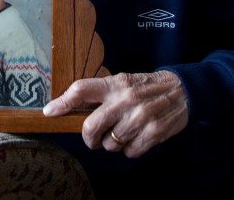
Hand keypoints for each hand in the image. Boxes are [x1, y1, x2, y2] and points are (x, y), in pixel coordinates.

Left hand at [43, 70, 187, 157]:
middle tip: (94, 138)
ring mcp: (139, 117)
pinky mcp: (153, 133)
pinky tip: (139, 136)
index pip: (82, 89)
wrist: (183, 90)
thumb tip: (72, 109)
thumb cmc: (147, 87)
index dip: (62, 102)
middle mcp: (126, 100)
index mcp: (116, 84)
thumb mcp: (124, 81)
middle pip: (90, 127)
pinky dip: (131, 149)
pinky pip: (129, 152)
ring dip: (113, 143)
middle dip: (89, 138)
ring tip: (125, 131)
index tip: (50, 112)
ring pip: (110, 144)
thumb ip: (103, 93)